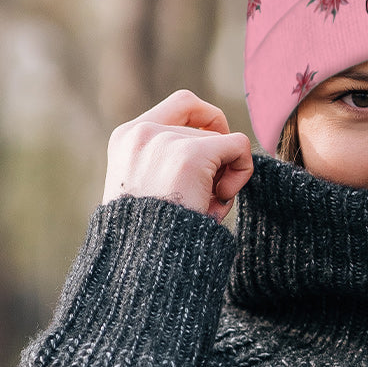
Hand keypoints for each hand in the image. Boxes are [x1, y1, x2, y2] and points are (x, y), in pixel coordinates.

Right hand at [103, 90, 253, 223]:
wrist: (141, 262)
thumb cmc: (150, 236)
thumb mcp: (148, 187)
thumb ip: (170, 160)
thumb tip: (224, 142)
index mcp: (126, 138)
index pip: (182, 104)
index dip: (208, 121)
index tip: (214, 150)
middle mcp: (142, 132)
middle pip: (206, 128)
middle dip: (214, 162)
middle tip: (204, 197)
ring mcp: (166, 141)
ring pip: (223, 141)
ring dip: (223, 175)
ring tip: (203, 206)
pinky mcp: (191, 155)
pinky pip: (239, 146)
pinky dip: (242, 171)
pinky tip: (220, 199)